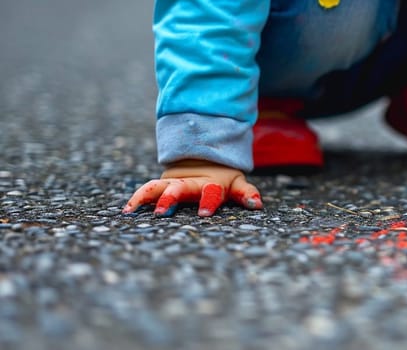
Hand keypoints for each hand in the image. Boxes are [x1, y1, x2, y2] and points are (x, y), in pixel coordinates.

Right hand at [122, 159, 262, 216]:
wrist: (202, 151)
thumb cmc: (223, 175)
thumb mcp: (237, 182)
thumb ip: (246, 193)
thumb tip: (257, 205)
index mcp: (212, 183)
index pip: (211, 192)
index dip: (209, 201)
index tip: (204, 214)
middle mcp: (190, 182)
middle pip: (180, 188)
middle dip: (171, 199)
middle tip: (162, 212)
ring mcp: (173, 181)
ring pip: (157, 186)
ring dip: (145, 197)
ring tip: (131, 210)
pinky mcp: (161, 183)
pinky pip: (147, 190)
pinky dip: (137, 199)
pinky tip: (127, 211)